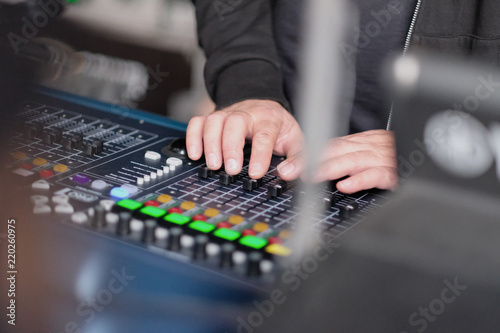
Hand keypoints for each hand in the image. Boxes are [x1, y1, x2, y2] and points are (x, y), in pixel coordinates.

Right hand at [186, 99, 303, 178]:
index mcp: (269, 118)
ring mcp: (227, 114)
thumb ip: (298, 159)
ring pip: (214, 121)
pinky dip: (193, 137)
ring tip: (213, 165)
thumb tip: (288, 174)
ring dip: (210, 143)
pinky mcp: (212, 118)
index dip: (260, 154)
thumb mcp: (295, 140)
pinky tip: (195, 154)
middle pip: (235, 123)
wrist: (262, 105)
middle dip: (231, 146)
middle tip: (231, 169)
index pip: (264, 134)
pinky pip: (198, 122)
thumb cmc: (277, 127)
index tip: (256, 173)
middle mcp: (246, 114)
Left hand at [277, 130, 397, 193]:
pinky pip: (377, 174)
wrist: (426, 156)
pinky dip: (360, 179)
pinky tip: (345, 185)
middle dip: (310, 161)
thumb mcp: (368, 155)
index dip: (307, 154)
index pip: (329, 145)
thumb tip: (317, 169)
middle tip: (289, 172)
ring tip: (310, 176)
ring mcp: (383, 158)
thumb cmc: (396, 158)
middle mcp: (370, 146)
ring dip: (329, 168)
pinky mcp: (396, 173)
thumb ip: (346, 160)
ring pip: (352, 160)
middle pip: (336, 150)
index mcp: (361, 142)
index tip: (288, 166)